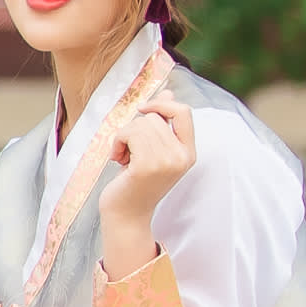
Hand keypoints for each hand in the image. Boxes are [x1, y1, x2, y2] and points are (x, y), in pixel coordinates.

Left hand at [98, 98, 197, 257]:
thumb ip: (162, 123)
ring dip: (124, 136)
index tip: (143, 110)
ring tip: (123, 156)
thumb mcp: (153, 150)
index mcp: (188, 152)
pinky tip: (117, 160)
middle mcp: (181, 157)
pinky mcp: (147, 166)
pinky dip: (117, 142)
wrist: (126, 215)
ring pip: (141, 124)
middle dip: (135, 128)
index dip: (162, 104)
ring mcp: (166, 162)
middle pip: (155, 117)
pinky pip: (129, 133)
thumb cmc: (135, 181)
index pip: (184, 112)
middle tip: (128, 150)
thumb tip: (168, 91)